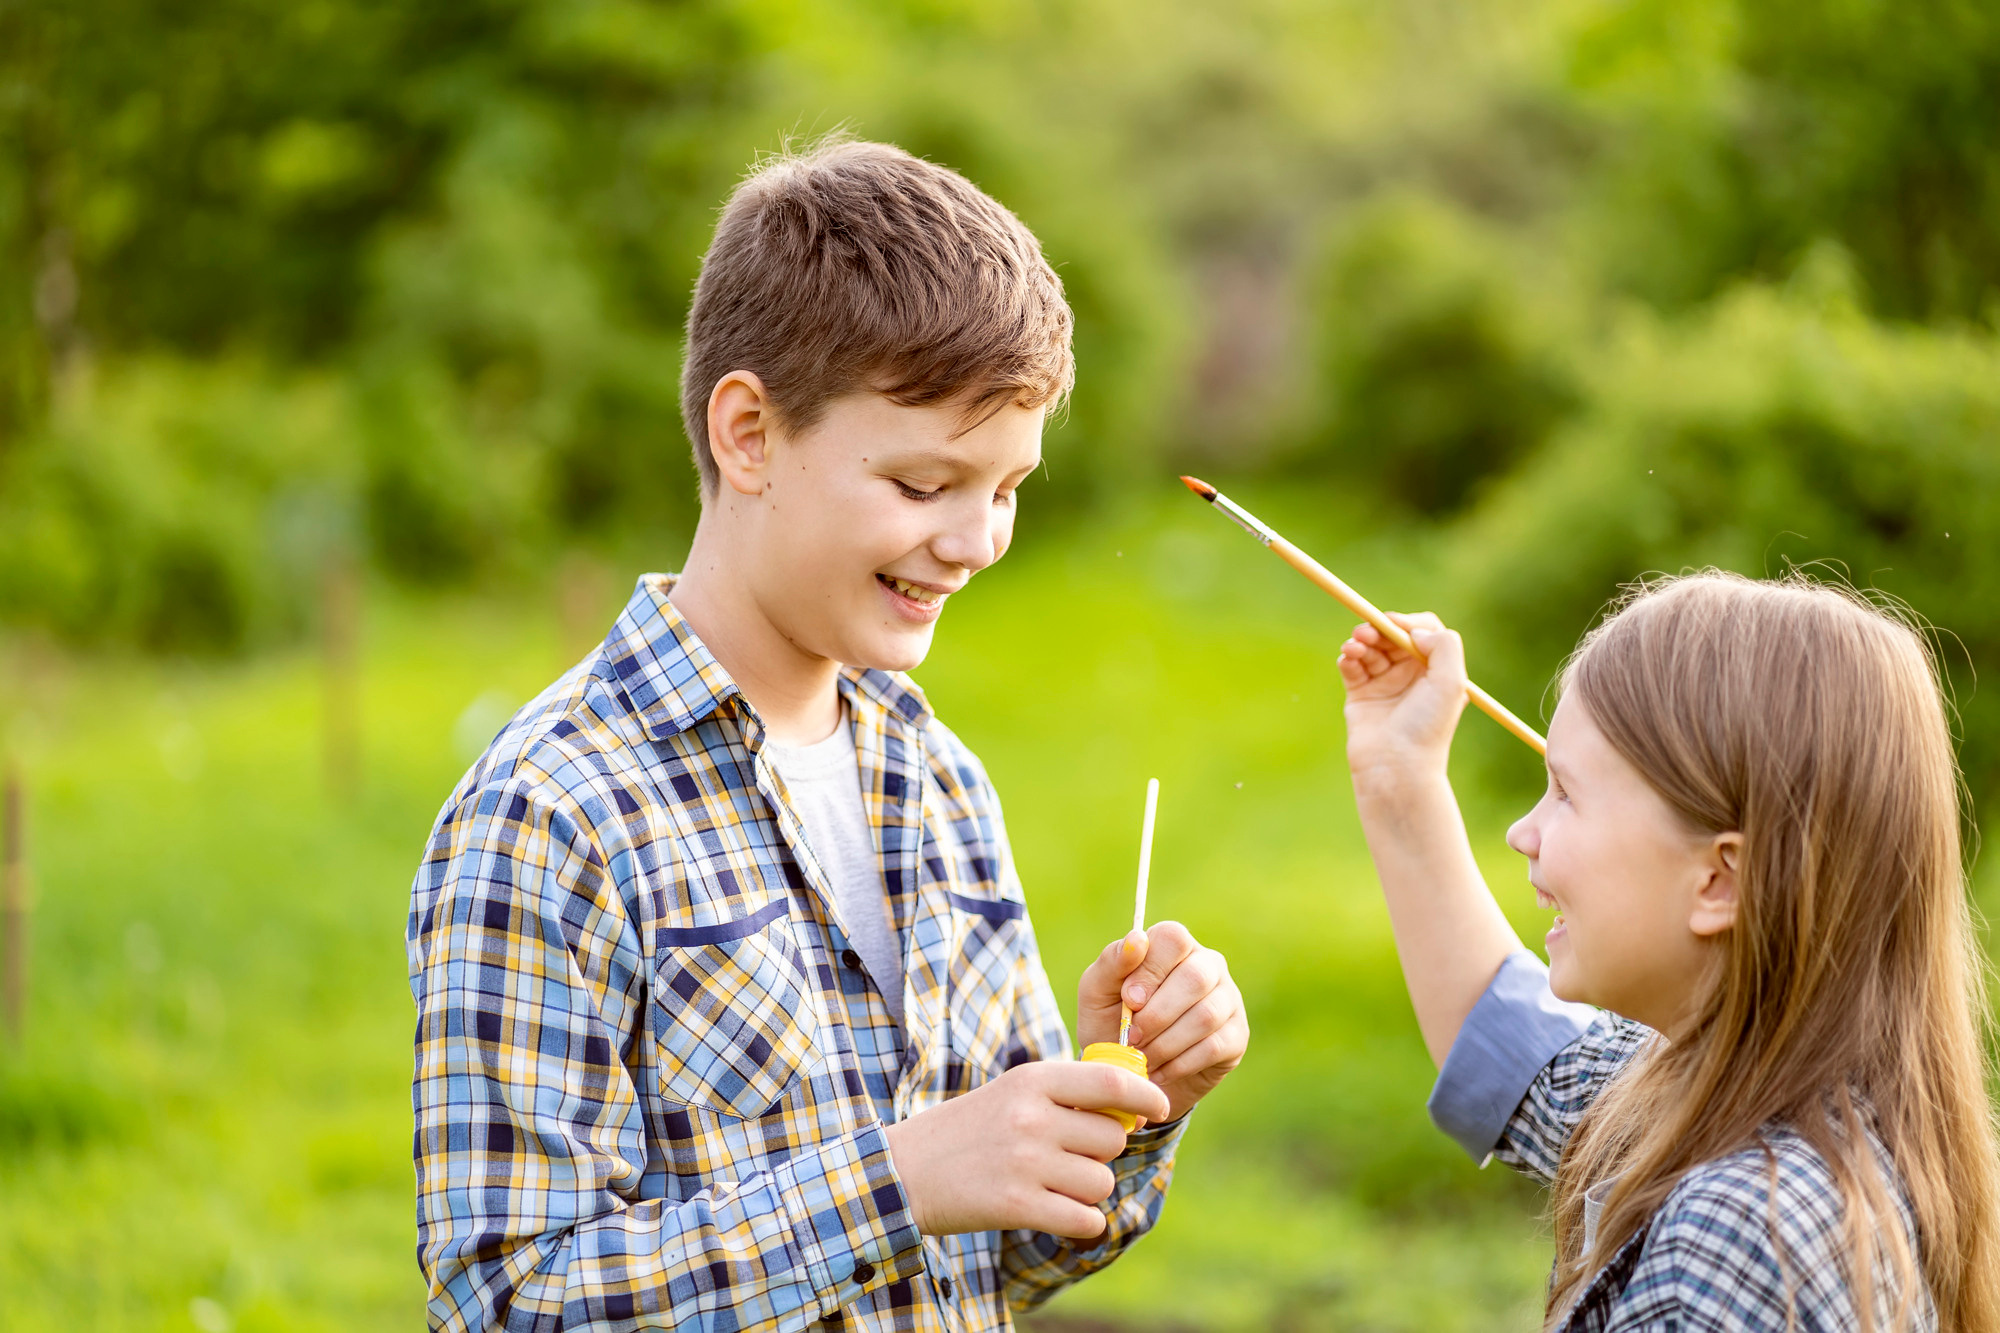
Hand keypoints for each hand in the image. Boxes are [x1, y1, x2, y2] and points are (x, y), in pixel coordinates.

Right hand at [883, 1061, 1169, 1236]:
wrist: (903, 1171)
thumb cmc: (968, 1131)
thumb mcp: (1012, 1094)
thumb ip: (1066, 1095)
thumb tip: (1132, 1110)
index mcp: (1031, 1080)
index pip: (1110, 1082)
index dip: (1146, 1094)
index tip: (1159, 1107)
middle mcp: (1031, 1117)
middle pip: (1112, 1138)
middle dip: (1103, 1153)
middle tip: (1070, 1157)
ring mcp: (1025, 1162)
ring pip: (1101, 1182)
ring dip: (1088, 1191)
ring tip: (1053, 1186)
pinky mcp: (1018, 1206)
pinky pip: (1085, 1219)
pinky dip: (1080, 1223)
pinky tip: (1056, 1214)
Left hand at [1079, 921, 1246, 1122]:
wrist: (1129, 1074)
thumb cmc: (1110, 1022)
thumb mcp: (1098, 992)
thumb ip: (1113, 963)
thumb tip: (1137, 939)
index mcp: (1174, 946)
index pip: (1173, 938)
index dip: (1150, 970)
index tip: (1129, 1001)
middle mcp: (1208, 965)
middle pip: (1196, 977)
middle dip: (1157, 1014)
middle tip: (1131, 1037)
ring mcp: (1228, 1000)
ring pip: (1206, 1015)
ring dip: (1165, 1043)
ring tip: (1142, 1057)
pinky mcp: (1237, 1036)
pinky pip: (1214, 1046)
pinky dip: (1179, 1064)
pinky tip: (1159, 1071)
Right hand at [1337, 612, 1468, 783]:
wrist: (1396, 768)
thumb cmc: (1427, 728)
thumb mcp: (1451, 683)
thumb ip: (1444, 646)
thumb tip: (1414, 632)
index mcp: (1435, 670)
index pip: (1422, 631)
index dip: (1406, 622)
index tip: (1391, 624)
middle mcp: (1411, 675)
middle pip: (1391, 636)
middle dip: (1377, 629)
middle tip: (1365, 633)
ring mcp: (1384, 684)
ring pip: (1370, 648)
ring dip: (1360, 642)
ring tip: (1353, 647)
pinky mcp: (1360, 695)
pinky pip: (1351, 666)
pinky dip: (1348, 658)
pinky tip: (1347, 660)